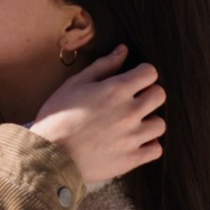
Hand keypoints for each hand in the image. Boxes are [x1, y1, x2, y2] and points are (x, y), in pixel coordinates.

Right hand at [32, 47, 165, 189]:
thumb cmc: (58, 118)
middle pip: (159, 95)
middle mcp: (130, 112)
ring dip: (149, 121)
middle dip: (149, 94)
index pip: (150, 73)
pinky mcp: (131, 159)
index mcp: (117, 89)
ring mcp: (133, 137)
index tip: (134, 80)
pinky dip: (148, 145)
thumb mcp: (75, 84)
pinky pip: (156, 149)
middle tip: (133, 101)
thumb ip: (103, 66)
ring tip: (133, 124)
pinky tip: (134, 142)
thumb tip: (123, 51)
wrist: (48, 156)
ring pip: (160, 124)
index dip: (142, 74)